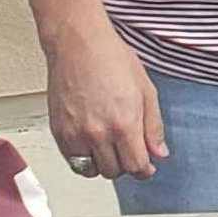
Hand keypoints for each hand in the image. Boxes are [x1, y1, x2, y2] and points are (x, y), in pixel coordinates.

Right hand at [47, 25, 166, 180]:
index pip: (136, 165)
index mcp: (124, 123)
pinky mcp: (59, 132)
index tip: (147, 167)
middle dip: (126, 165)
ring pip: (92, 170)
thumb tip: (159, 152)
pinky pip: (72, 161)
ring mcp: (75, 134)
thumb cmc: (112, 59)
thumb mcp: (146, 91)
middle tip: (129, 152)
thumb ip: (153, 126)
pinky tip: (93, 145)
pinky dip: (84, 159)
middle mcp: (98, 133)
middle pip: (115, 171)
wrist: (78, 45)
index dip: (144, 169)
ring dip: (104, 164)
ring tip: (110, 148)